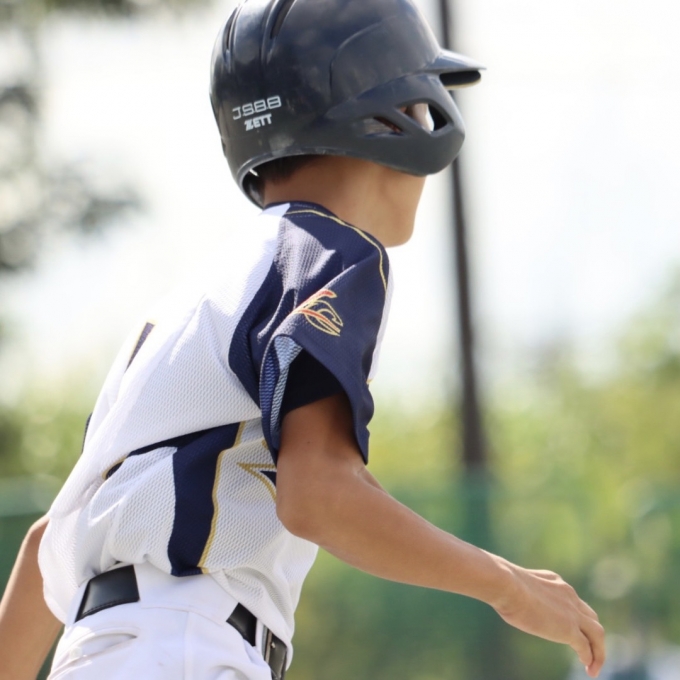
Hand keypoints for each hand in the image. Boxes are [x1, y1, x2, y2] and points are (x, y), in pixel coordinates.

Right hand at [492, 563, 604, 677]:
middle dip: (592, 633)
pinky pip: (587, 647)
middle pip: (591, 616)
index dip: (575, 615)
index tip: (572, 627)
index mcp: (555, 582)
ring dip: (598, 650)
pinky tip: (588, 669)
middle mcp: (569, 595)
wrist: (507, 584)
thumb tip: (505, 599)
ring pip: (597, 633)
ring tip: (594, 666)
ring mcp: (571, 612)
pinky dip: (592, 659)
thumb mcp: (515, 586)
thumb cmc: (503, 584)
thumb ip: (520, 593)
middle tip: (590, 648)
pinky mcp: (569, 629)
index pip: (573, 600)